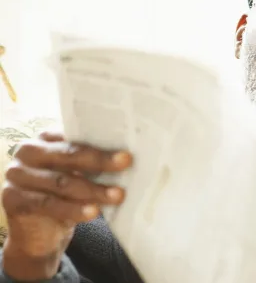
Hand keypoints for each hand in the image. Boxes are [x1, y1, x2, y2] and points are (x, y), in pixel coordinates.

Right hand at [1, 131, 131, 280]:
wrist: (38, 233)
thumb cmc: (66, 196)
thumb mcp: (78, 175)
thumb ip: (92, 162)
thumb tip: (128, 156)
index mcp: (46, 138)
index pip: (76, 136)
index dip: (103, 142)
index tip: (127, 148)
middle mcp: (28, 151)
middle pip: (69, 155)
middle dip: (101, 161)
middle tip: (126, 163)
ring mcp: (17, 174)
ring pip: (63, 182)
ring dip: (94, 190)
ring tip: (117, 195)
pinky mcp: (13, 198)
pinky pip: (49, 204)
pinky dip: (74, 209)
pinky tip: (94, 212)